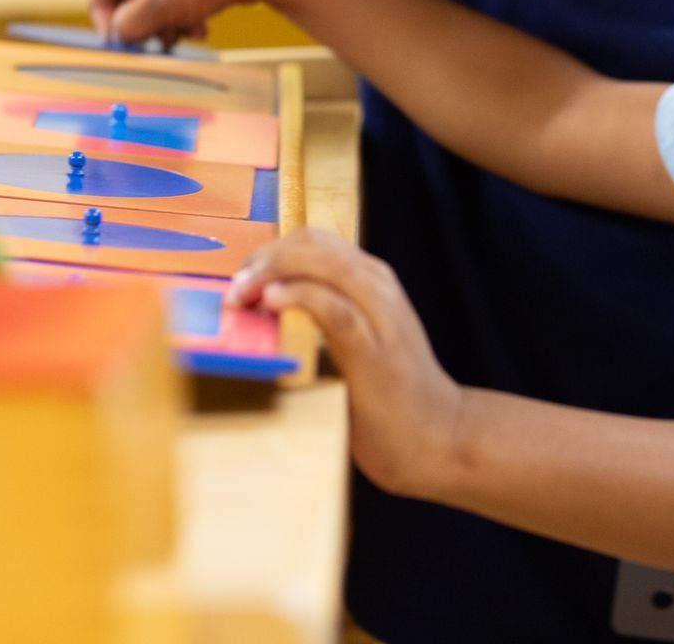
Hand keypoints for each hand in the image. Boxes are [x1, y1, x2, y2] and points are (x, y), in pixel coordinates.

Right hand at [88, 0, 299, 50]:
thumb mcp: (156, 12)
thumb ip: (127, 27)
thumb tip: (118, 33)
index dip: (106, 19)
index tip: (121, 42)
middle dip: (143, 21)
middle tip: (157, 42)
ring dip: (165, 18)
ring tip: (186, 35)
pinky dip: (181, 5)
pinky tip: (200, 24)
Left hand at [230, 231, 465, 498]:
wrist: (437, 433)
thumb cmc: (391, 393)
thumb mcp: (356, 341)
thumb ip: (325, 317)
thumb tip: (266, 309)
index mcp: (372, 281)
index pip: (315, 241)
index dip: (271, 249)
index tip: (242, 277)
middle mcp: (377, 285)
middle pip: (314, 243)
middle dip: (266, 256)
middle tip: (236, 286)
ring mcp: (379, 312)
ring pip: (323, 262)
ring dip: (273, 270)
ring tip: (243, 293)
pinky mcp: (372, 347)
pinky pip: (331, 306)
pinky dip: (297, 296)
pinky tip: (271, 302)